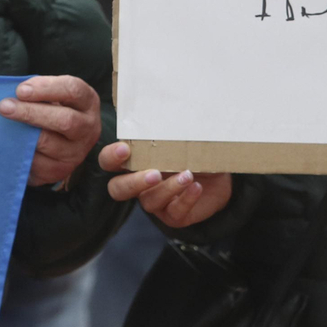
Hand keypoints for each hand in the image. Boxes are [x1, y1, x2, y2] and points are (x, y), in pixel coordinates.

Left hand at [0, 74, 101, 186]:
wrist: (58, 143)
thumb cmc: (50, 109)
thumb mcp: (50, 96)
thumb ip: (37, 92)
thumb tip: (11, 96)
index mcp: (87, 101)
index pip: (73, 90)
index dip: (46, 88)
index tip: (20, 90)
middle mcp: (88, 128)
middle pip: (65, 120)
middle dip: (31, 112)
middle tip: (4, 107)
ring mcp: (77, 153)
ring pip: (48, 143)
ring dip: (22, 134)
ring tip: (1, 125)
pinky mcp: (61, 171)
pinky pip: (38, 163)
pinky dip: (21, 152)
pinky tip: (8, 144)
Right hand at [98, 141, 231, 227]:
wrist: (218, 179)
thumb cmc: (192, 154)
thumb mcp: (180, 140)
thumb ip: (168, 133)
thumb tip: (169, 110)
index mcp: (134, 162)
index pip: (108, 161)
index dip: (110, 157)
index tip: (125, 149)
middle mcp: (138, 184)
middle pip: (117, 189)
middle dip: (133, 182)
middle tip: (155, 174)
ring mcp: (155, 201)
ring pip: (149, 201)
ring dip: (168, 188)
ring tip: (187, 175)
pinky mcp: (173, 216)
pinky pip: (175, 212)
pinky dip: (186, 199)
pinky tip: (196, 187)